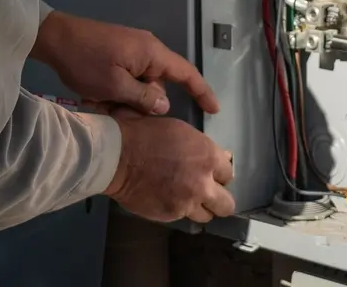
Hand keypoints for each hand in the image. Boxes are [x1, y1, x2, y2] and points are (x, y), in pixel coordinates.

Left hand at [31, 10, 218, 116]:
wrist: (54, 37)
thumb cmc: (85, 61)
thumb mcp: (114, 86)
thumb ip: (143, 98)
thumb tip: (165, 105)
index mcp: (152, 53)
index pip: (187, 73)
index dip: (202, 92)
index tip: (214, 110)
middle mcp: (147, 49)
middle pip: (157, 85)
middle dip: (142, 105)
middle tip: (116, 114)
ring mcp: (132, 50)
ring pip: (138, 85)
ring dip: (123, 99)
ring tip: (97, 103)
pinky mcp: (117, 53)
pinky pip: (126, 78)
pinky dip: (114, 91)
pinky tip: (93, 97)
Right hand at [105, 111, 235, 223]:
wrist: (118, 157)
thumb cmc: (146, 134)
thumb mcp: (180, 130)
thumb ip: (202, 147)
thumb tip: (219, 157)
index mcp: (208, 156)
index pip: (228, 173)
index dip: (219, 173)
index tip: (212, 173)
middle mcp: (203, 183)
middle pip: (227, 203)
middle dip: (219, 198)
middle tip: (207, 192)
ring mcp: (187, 202)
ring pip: (207, 215)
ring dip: (201, 208)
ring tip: (188, 199)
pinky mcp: (171, 215)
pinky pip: (183, 217)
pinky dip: (179, 210)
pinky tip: (169, 200)